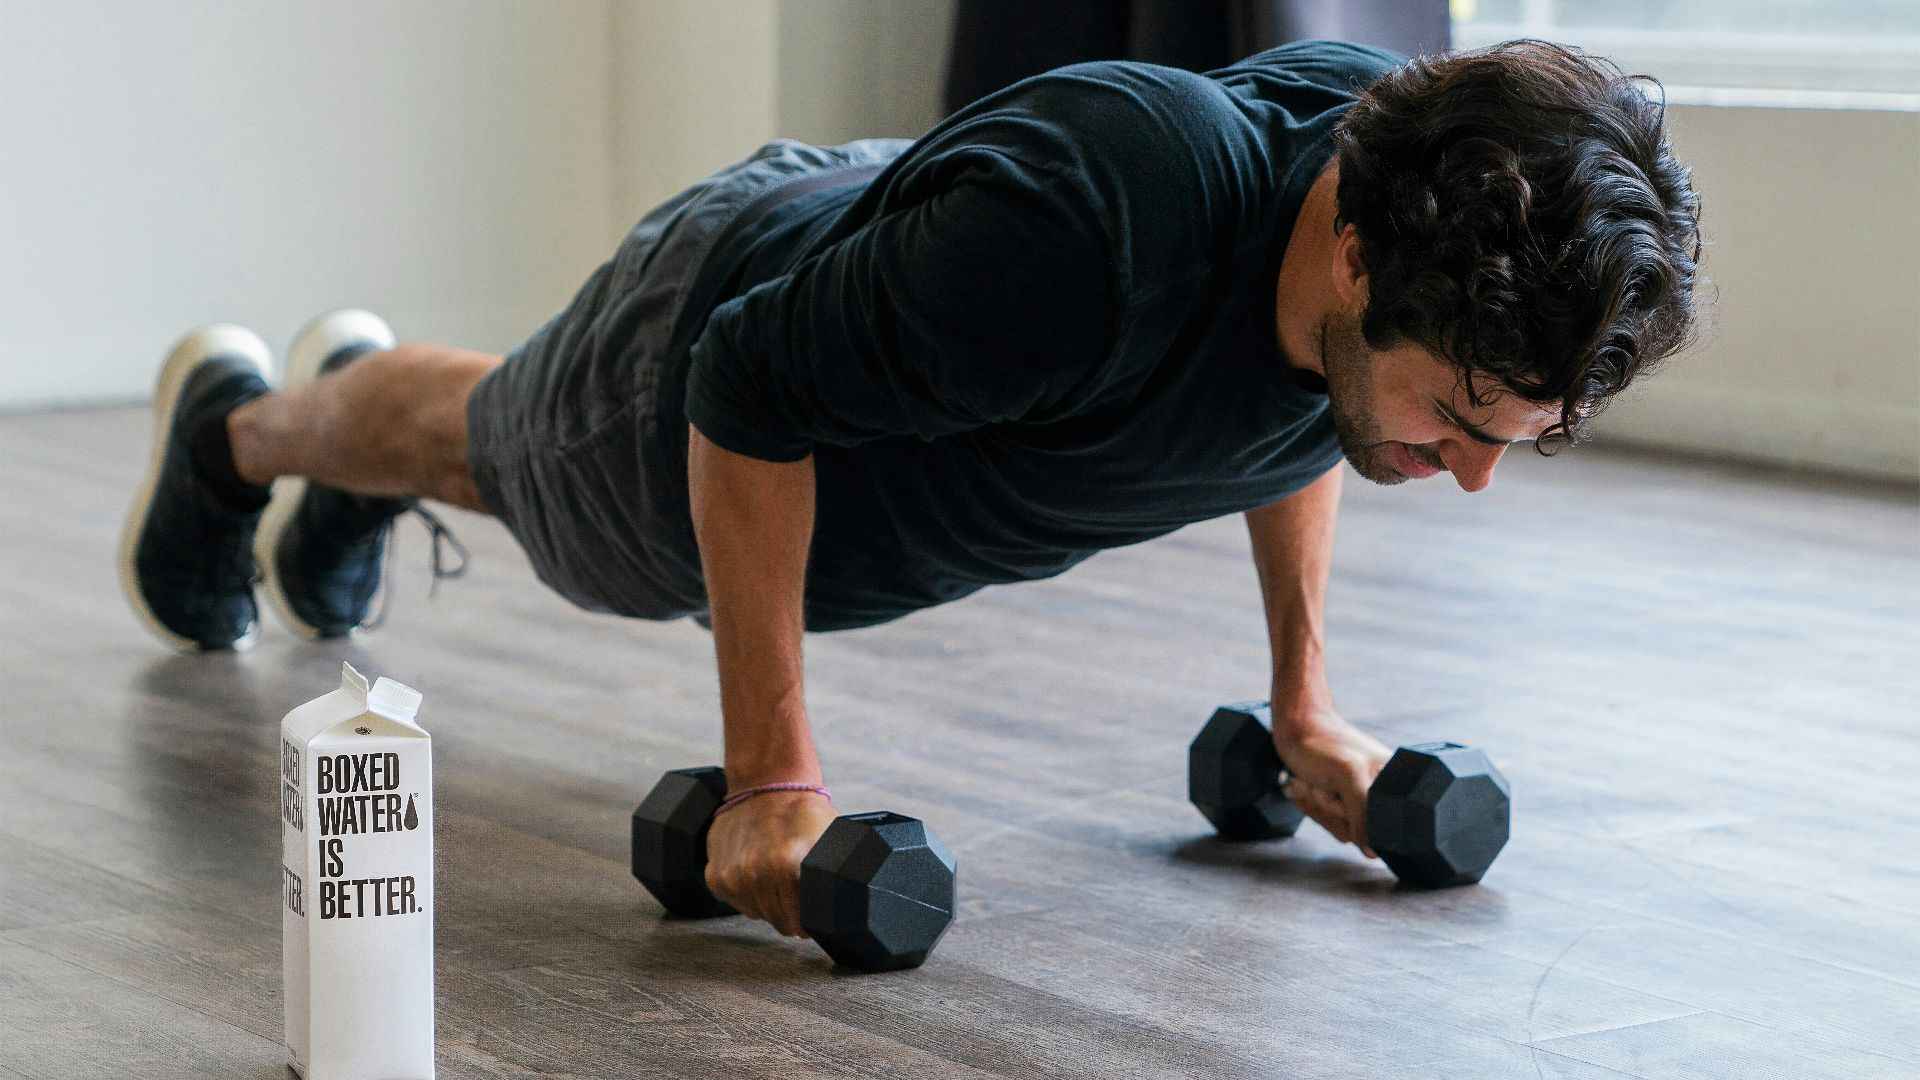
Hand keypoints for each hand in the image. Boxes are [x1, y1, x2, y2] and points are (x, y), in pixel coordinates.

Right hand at [703, 790, 837, 936]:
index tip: (815, 918)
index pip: (802, 924)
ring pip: (758, 914)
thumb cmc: (802, 811)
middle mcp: (757, 875)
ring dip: (769, 903)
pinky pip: (738, 902)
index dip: (812, 923)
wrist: (766, 783)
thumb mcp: (832, 840)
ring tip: (778, 877)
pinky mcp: (716, 875)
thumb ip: (838, 876)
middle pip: (781, 923)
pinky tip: (758, 871)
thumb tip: (851, 906)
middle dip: (792, 915)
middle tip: (798, 895)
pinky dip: (749, 894)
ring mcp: (733, 876)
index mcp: (789, 868)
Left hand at [1272, 710, 1391, 858]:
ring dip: (1319, 805)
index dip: (1357, 816)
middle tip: (1326, 782)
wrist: (1293, 727)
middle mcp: (1376, 794)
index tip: (1342, 794)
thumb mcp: (1348, 773)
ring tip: (1317, 779)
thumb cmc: (1320, 743)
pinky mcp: (1335, 802)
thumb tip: (1373, 851)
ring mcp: (1354, 800)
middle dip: (1333, 808)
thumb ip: (1364, 813)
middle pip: (1359, 832)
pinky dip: (1310, 804)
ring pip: (1339, 828)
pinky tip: (1307, 784)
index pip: (1385, 827)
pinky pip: (1325, 820)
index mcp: (1392, 784)